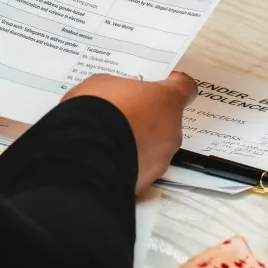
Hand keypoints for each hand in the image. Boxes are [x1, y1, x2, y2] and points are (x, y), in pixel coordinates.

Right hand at [62, 72, 196, 192]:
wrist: (83, 153)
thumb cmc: (96, 111)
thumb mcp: (102, 84)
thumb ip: (120, 89)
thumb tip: (121, 96)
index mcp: (166, 100)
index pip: (184, 87)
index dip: (172, 85)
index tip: (160, 85)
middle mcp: (171, 132)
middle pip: (167, 121)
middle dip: (147, 119)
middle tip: (122, 115)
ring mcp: (160, 161)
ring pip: (154, 148)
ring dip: (137, 144)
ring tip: (108, 141)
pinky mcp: (145, 183)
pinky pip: (139, 168)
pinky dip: (126, 164)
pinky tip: (105, 159)